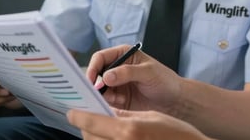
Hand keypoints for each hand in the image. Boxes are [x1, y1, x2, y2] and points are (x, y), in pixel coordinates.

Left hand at [67, 109, 211, 139]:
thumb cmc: (177, 134)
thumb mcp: (151, 117)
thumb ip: (126, 116)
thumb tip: (106, 113)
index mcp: (128, 131)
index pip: (91, 123)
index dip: (78, 116)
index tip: (71, 112)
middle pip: (89, 137)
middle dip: (85, 127)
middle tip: (87, 118)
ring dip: (93, 137)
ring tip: (98, 128)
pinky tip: (111, 137)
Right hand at [86, 45, 181, 113]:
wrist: (173, 100)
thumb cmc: (164, 80)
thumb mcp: (148, 72)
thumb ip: (127, 72)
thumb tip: (107, 76)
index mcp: (122, 55)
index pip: (100, 57)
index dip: (93, 67)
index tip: (91, 80)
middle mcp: (116, 68)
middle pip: (95, 74)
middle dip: (95, 83)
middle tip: (99, 92)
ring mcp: (116, 84)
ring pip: (99, 89)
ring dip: (104, 95)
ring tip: (118, 98)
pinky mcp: (117, 99)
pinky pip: (105, 101)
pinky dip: (109, 103)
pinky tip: (121, 103)